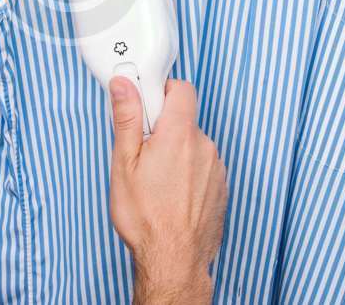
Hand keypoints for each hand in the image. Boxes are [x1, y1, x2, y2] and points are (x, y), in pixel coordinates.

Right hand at [108, 78, 227, 304]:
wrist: (173, 260)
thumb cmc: (146, 217)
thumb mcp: (124, 163)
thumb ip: (126, 118)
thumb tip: (123, 84)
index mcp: (179, 134)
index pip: (182, 89)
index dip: (162, 91)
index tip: (145, 106)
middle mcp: (204, 146)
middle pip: (184, 119)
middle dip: (163, 128)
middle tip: (143, 152)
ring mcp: (216, 168)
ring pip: (193, 145)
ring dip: (176, 153)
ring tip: (156, 180)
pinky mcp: (221, 187)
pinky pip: (203, 167)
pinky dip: (188, 172)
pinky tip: (171, 193)